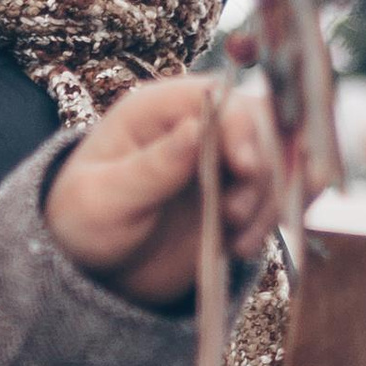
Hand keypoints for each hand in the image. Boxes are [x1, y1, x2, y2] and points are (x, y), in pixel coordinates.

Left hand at [43, 75, 283, 311]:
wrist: (95, 267)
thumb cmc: (85, 221)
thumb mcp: (106, 198)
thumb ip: (153, 166)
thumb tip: (196, 127)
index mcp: (159, 108)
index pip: (221, 98)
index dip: (243, 128)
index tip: (244, 169)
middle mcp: (200, 124)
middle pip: (264, 125)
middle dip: (263, 171)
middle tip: (234, 218)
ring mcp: (225, 158)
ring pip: (281, 161)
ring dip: (270, 202)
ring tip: (236, 244)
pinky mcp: (241, 192)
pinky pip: (280, 193)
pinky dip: (275, 218)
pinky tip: (242, 246)